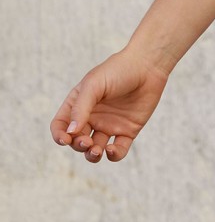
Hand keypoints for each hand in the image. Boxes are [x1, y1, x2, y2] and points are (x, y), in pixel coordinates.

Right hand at [50, 47, 170, 162]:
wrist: (148, 65)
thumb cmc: (118, 70)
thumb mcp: (94, 84)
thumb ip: (80, 108)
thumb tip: (70, 132)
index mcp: (79, 103)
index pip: (61, 125)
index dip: (59, 135)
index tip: (65, 139)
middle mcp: (92, 117)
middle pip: (76, 141)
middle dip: (78, 145)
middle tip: (87, 142)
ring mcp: (109, 125)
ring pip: (94, 150)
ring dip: (92, 155)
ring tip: (97, 150)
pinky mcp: (127, 131)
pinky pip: (118, 151)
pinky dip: (113, 156)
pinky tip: (112, 150)